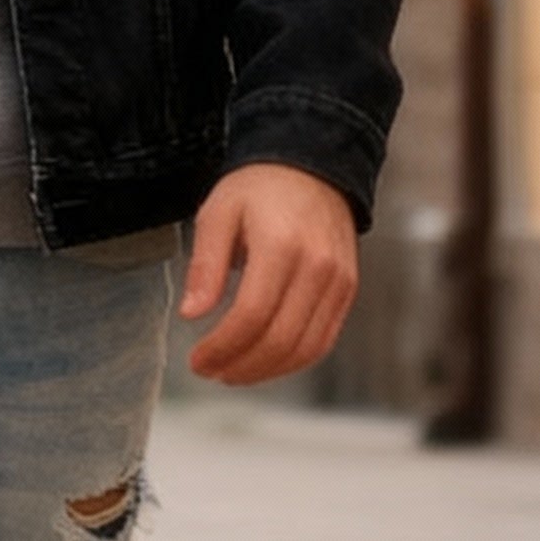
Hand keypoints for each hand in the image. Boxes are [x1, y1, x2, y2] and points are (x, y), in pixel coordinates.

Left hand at [177, 165, 358, 386]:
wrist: (312, 167)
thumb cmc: (259, 189)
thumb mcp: (218, 214)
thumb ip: (206, 265)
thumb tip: (192, 314)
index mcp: (282, 245)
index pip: (252, 315)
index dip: (222, 347)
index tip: (196, 360)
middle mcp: (318, 267)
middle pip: (280, 339)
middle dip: (240, 365)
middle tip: (208, 370)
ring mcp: (339, 282)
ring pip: (306, 348)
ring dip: (266, 371)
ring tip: (232, 373)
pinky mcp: (347, 291)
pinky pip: (323, 340)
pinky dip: (293, 360)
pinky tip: (264, 362)